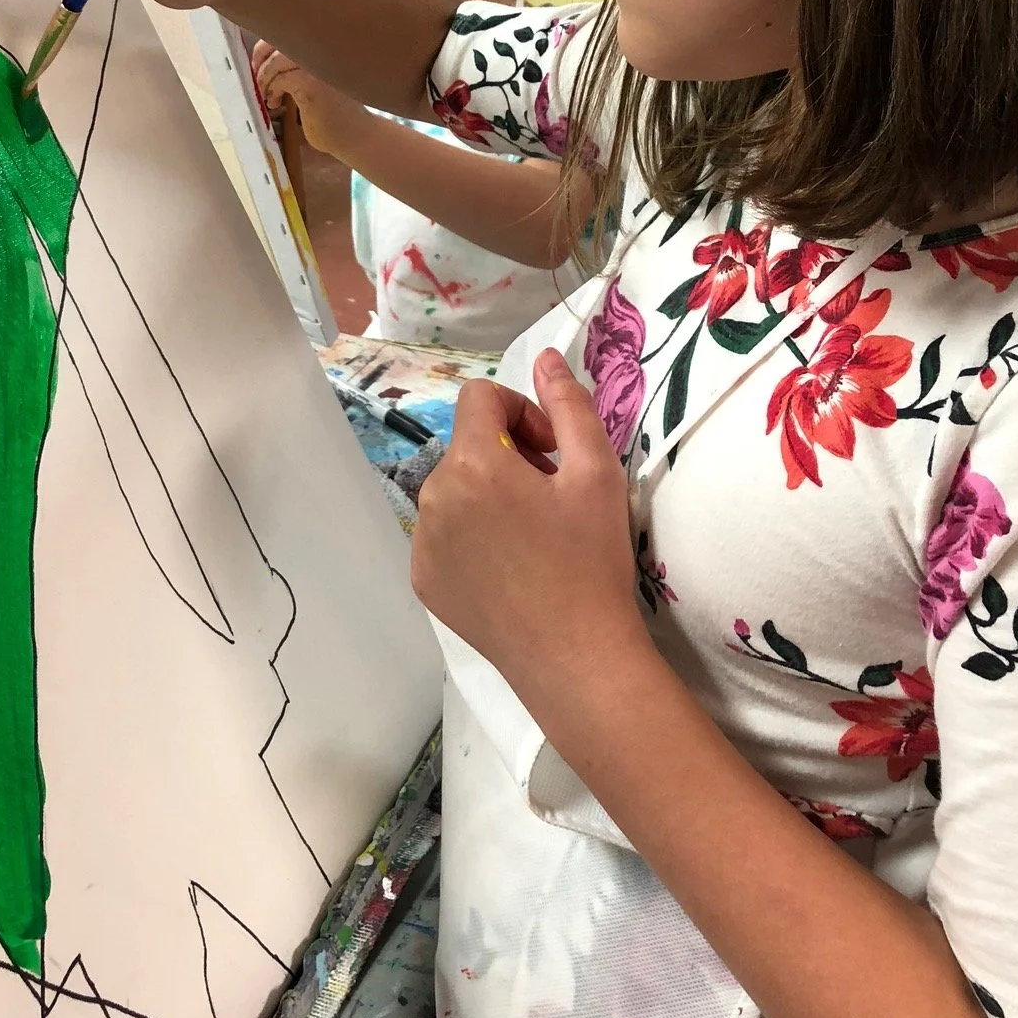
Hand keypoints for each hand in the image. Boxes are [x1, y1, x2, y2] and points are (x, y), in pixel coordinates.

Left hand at [252, 43, 372, 159]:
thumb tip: (262, 59)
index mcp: (324, 46)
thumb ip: (296, 65)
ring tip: (266, 94)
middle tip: (257, 78)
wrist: (354, 134)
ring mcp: (319, 65)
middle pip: (280, 39)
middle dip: (261, 58)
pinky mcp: (313, 84)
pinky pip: (281, 79)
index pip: (289, 31)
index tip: (258, 64)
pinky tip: (274, 102)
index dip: (267, 45)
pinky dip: (272, 89)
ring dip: (265, 77)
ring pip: (278, 59)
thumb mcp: (313, 80)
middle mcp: (323, 50)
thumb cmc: (333, 110)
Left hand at [412, 351, 648, 694]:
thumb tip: (547, 357)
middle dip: (508, 454)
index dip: (521, 413)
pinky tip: (511, 567)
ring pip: (454, 488)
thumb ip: (569, 405)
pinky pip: (442, 531)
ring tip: (534, 534)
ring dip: (489, 493)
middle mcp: (433, 496)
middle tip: (552, 495)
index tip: (553, 452)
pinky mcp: (423, 579)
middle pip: (467, 444)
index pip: (480, 398)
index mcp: (472, 463)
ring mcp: (421, 542)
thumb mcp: (596, 473)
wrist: (576, 659)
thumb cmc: (591, 561)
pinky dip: (471, 534)